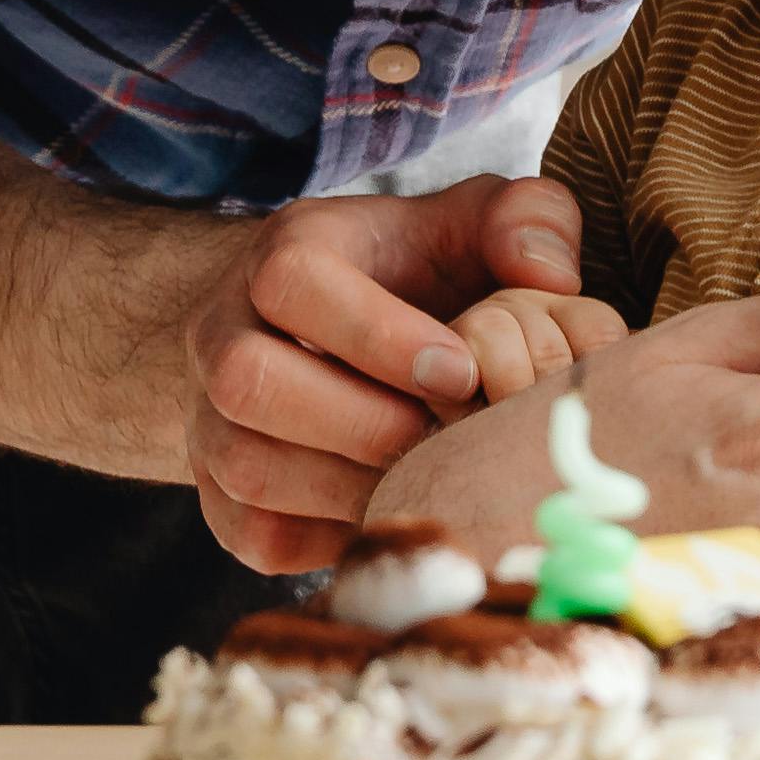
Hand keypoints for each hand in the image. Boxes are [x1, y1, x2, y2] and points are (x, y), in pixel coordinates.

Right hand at [176, 173, 584, 574]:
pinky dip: (329, 538)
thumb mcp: (470, 226)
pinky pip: (255, 534)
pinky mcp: (218, 497)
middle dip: (359, 421)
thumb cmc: (413, 281)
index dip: (376, 334)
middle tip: (442, 438)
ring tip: (426, 481)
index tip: (461, 370)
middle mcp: (223, 332)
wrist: (322, 334)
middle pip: (247, 380)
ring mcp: (210, 419)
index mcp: (284, 253)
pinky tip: (392, 513)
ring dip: (348, 487)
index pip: (295, 283)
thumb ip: (526, 221)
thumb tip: (549, 276)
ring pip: (246, 465)